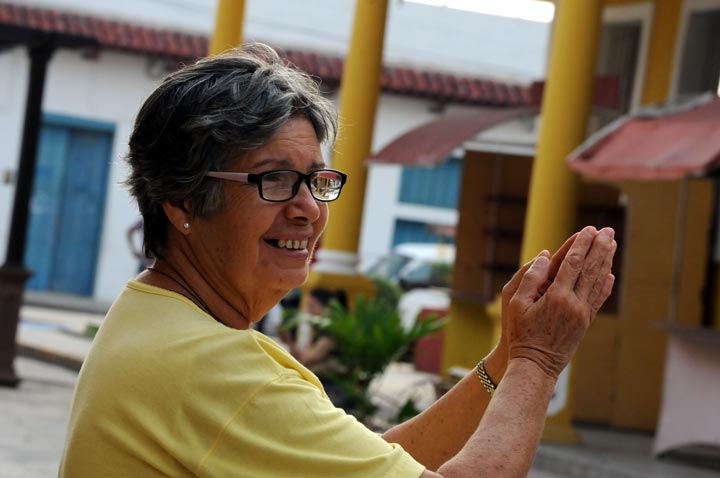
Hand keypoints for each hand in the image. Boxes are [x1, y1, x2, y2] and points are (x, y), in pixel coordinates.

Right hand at [504, 226, 615, 378]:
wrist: (535, 365)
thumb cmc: (520, 333)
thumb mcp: (516, 304)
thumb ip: (530, 277)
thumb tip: (546, 255)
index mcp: (556, 296)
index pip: (573, 263)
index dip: (581, 245)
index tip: (588, 229)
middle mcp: (574, 304)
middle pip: (590, 269)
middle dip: (599, 248)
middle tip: (607, 231)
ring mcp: (583, 314)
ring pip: (598, 282)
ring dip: (605, 262)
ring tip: (611, 245)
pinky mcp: (585, 323)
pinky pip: (598, 300)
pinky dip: (605, 285)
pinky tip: (610, 275)